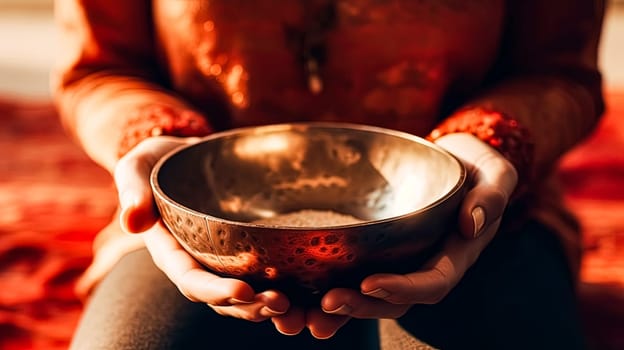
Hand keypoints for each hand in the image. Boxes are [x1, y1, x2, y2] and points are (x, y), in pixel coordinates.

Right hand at [114, 136, 289, 321]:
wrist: (187, 156)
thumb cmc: (160, 161)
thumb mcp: (138, 165)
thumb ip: (132, 189)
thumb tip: (131, 222)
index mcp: (171, 251)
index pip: (191, 279)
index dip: (214, 290)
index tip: (243, 291)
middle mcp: (197, 263)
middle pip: (221, 298)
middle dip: (250, 306)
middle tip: (280, 303)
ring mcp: (222, 260)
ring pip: (244, 295)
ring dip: (267, 305)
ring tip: (294, 305)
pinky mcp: (244, 251)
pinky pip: (261, 275)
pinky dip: (281, 286)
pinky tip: (304, 290)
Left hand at [297, 133, 517, 337]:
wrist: (456, 161)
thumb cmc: (478, 166)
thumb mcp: (494, 172)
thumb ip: (490, 196)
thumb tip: (471, 223)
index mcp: (456, 254)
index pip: (432, 282)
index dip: (402, 287)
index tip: (371, 282)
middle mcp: (426, 265)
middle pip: (395, 299)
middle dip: (362, 305)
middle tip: (327, 303)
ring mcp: (402, 262)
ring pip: (371, 296)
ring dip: (341, 307)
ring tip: (307, 312)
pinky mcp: (380, 251)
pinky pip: (356, 274)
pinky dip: (331, 287)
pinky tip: (302, 293)